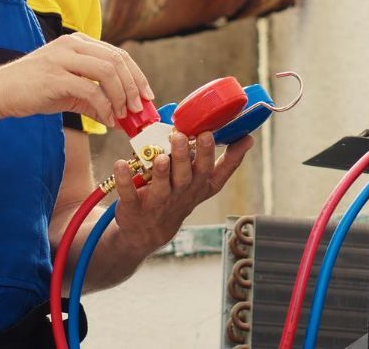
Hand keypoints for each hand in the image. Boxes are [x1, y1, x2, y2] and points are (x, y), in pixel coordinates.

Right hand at [0, 33, 154, 127]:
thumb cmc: (34, 89)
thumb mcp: (69, 90)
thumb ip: (95, 98)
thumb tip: (120, 116)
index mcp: (78, 42)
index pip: (118, 54)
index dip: (137, 75)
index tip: (147, 96)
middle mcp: (73, 45)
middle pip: (117, 61)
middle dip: (134, 86)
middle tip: (139, 109)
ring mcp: (63, 58)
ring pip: (108, 72)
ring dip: (121, 96)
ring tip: (123, 116)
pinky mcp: (56, 77)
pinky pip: (90, 90)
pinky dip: (105, 107)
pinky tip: (107, 121)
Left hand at [111, 131, 253, 253]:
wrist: (147, 233)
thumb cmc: (179, 197)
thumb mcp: (204, 184)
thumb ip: (224, 163)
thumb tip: (248, 138)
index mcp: (199, 186)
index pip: (215, 173)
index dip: (223, 158)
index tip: (221, 135)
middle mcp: (181, 194)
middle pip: (187, 176)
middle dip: (185, 157)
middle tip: (181, 137)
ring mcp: (157, 203)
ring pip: (161, 187)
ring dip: (161, 171)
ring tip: (160, 155)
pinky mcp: (134, 207)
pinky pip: (129, 193)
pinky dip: (124, 180)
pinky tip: (120, 164)